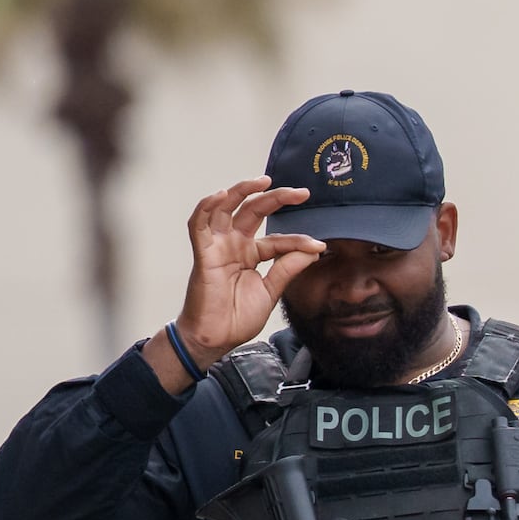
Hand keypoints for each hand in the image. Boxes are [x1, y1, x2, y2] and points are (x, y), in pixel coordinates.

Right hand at [155, 177, 325, 393]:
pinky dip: (207, 207)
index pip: (278, 239)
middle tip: (301, 192)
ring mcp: (218, 247)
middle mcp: (234, 245)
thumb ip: (287, 269)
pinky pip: (198, 225)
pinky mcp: (203, 254)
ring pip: (225, 209)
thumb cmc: (237, 317)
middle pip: (253, 212)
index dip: (298, 240)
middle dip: (276, 198)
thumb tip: (312, 250)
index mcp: (252, 254)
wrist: (216, 338)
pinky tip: (221, 194)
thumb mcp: (271, 291)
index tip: (319, 244)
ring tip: (262, 181)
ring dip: (241, 191)